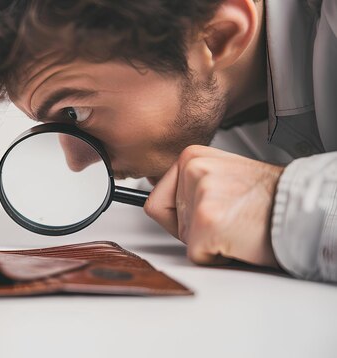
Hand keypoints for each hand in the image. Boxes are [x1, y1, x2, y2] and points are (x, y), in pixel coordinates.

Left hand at [144, 145, 283, 266]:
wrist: (302, 210)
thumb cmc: (267, 199)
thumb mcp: (220, 176)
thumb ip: (189, 186)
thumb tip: (155, 204)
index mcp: (191, 156)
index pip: (156, 200)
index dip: (180, 217)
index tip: (206, 211)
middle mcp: (194, 169)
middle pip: (169, 221)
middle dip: (195, 229)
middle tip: (230, 217)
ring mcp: (200, 194)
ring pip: (184, 238)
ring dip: (208, 242)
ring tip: (237, 225)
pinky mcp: (207, 221)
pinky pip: (197, 255)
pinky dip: (217, 257)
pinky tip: (239, 238)